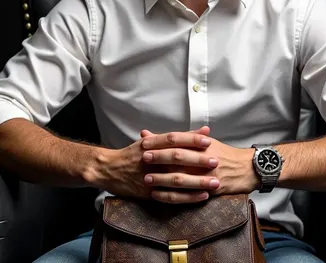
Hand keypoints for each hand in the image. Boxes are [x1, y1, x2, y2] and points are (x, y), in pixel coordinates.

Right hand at [90, 126, 214, 203]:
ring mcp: (149, 176)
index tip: (208, 139)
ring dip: (197, 182)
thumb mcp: (151, 141)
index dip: (190, 138)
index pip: (172, 138)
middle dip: (197, 160)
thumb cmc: (134, 154)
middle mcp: (150, 159)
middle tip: (215, 161)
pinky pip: (171, 196)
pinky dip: (188, 197)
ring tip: (215, 182)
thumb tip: (204, 129)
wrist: (109, 169)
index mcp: (150, 144)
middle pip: (176, 158)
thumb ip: (179, 137)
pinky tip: (202, 196)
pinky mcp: (149, 193)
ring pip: (176, 180)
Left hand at [140, 128, 258, 202]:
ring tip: (147, 179)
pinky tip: (158, 195)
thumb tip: (151, 133)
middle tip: (143, 159)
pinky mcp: (210, 189)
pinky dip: (172, 195)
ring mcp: (208, 174)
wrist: (246, 168)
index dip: (160, 140)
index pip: (178, 139)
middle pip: (178, 156)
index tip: (144, 142)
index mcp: (202, 144)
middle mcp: (204, 157)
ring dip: (162, 178)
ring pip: (182, 177)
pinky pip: (188, 194)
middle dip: (159, 157)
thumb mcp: (204, 142)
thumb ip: (179, 139)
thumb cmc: (222, 154)